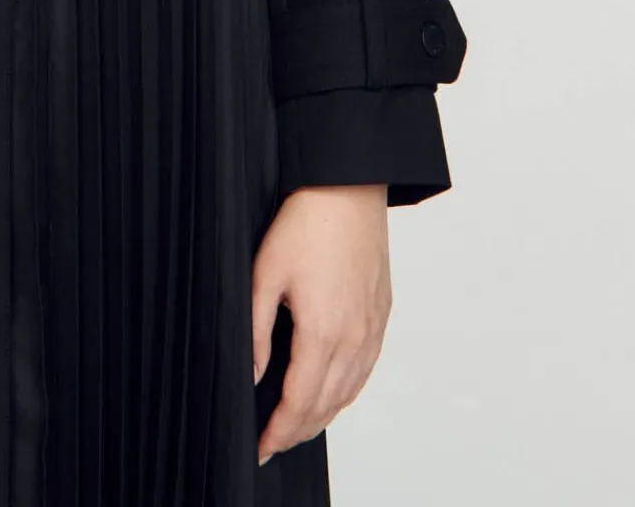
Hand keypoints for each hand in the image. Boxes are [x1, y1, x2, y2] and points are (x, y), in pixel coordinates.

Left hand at [251, 184, 390, 460]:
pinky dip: (345, 392)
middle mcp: (355, 338)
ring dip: (322, 417)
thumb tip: (252, 375)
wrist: (348, 187)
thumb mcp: (265, 274)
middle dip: (297, 431)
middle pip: (326, 406)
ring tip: (296, 426)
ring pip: (349, 393)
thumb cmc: (305, 222)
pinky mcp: (382, 316)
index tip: (261, 446)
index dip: (279, 431)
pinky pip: (365, 370)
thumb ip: (256, 331)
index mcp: (323, 331)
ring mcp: (373, 329)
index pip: (300, 402)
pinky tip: (330, 393)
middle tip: (272, 442)